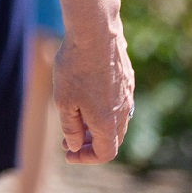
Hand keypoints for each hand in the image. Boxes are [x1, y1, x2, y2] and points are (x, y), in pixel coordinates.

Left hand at [52, 20, 134, 163]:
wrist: (95, 33)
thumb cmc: (75, 68)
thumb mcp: (64, 102)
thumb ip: (70, 128)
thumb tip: (75, 146)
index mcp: (108, 122)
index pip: (105, 154)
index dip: (86, 158)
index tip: (68, 154)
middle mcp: (123, 112)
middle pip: (111, 139)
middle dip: (89, 144)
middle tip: (67, 140)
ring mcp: (128, 95)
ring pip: (115, 121)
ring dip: (96, 127)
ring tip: (74, 120)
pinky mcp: (127, 80)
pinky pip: (118, 104)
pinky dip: (103, 110)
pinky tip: (86, 98)